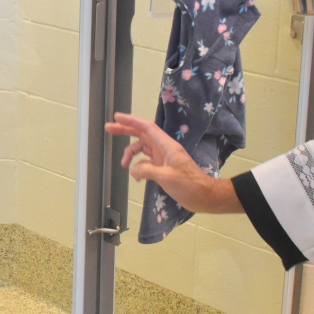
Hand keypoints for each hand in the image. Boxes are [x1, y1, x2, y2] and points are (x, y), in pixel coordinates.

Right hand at [104, 112, 241, 213]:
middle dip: (125, 131)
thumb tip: (132, 169)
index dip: (131, 120)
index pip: (146, 127)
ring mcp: (164, 158)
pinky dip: (139, 166)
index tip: (117, 117)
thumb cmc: (189, 185)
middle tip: (109, 129)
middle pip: (141, 134)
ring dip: (131, 154)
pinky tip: (137, 177)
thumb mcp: (166, 177)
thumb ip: (146, 170)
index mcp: (166, 146)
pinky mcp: (164, 167)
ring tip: (124, 165)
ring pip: (142, 149)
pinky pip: (146, 162)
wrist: (204, 196)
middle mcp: (164, 148)